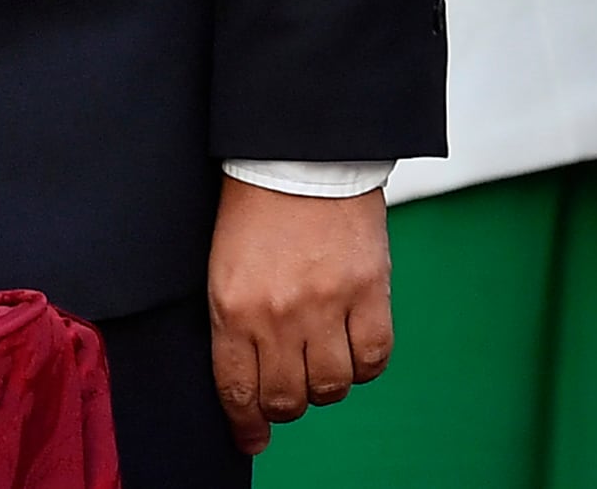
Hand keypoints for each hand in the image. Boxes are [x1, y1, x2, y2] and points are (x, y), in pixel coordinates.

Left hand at [206, 178, 391, 453]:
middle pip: (287, 399)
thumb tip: (247, 387)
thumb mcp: (221, 268)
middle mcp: (279, 314)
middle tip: (285, 392)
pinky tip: (351, 347)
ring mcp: (328, 304)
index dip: (246, 424)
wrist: (298, 156)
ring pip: (332, 388)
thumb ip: (233, 326)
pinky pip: (374, 360)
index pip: (238, 389)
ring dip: (324, 386)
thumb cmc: (252, 210)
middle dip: (283, 406)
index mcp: (231, 307)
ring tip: (317, 361)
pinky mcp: (370, 292)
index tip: (250, 439)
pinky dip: (363, 365)